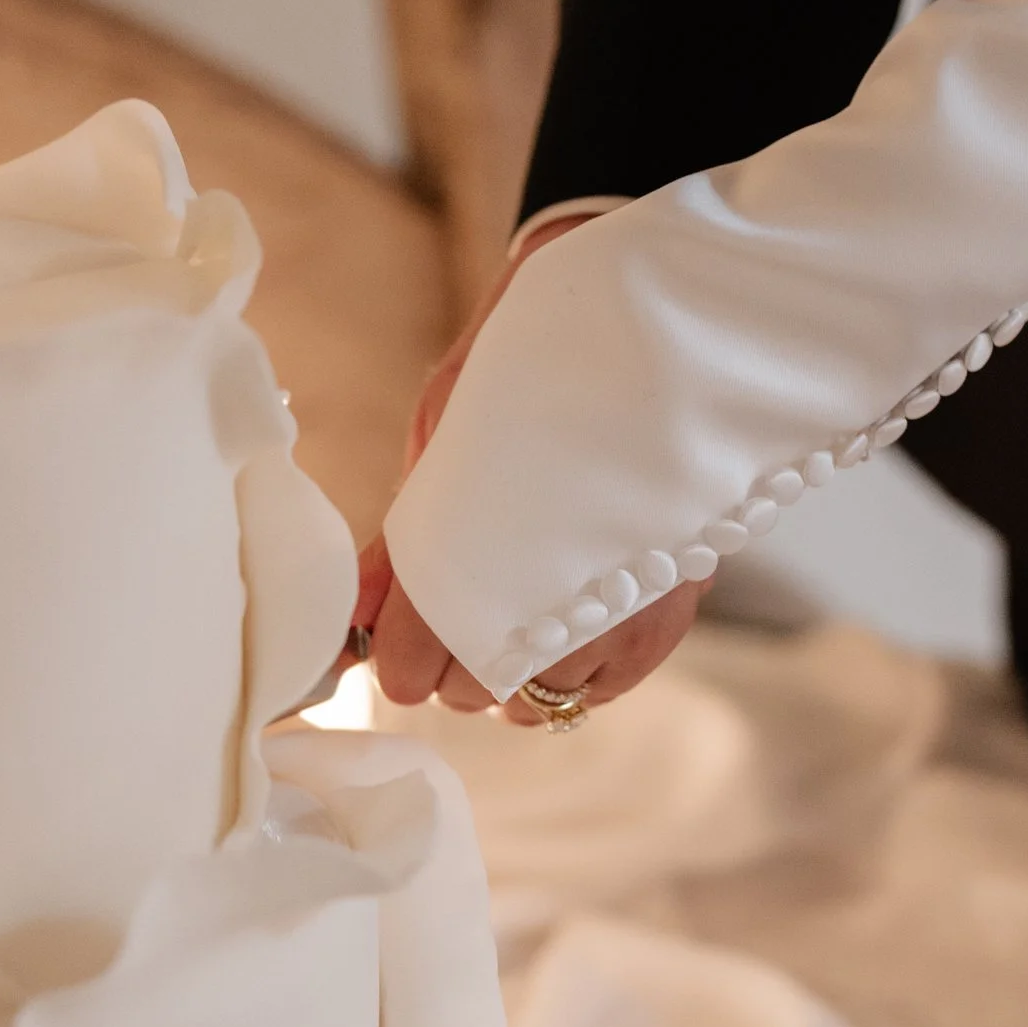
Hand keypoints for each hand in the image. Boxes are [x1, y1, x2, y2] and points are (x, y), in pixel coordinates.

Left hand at [354, 207, 711, 723]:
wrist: (627, 324)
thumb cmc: (518, 375)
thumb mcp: (442, 447)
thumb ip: (398, 551)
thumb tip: (360, 622)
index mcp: (474, 537)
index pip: (414, 658)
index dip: (397, 660)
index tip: (398, 645)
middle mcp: (549, 589)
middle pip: (474, 691)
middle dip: (455, 667)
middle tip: (457, 624)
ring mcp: (615, 608)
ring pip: (538, 702)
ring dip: (517, 679)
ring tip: (515, 629)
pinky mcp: (667, 616)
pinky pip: (602, 691)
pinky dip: (576, 679)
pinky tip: (567, 638)